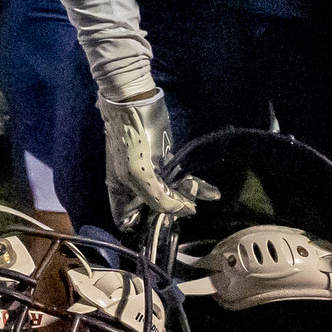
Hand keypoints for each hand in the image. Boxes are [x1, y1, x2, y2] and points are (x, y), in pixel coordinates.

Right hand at [97, 90, 216, 228]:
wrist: (134, 103)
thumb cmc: (130, 141)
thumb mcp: (139, 174)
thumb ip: (159, 199)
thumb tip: (185, 210)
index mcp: (121, 193)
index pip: (128, 222)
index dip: (142, 228)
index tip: (162, 228)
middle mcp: (135, 188)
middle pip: (155, 211)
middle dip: (174, 212)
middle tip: (190, 208)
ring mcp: (151, 175)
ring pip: (172, 195)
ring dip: (190, 198)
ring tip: (209, 195)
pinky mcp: (165, 163)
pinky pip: (181, 180)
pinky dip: (195, 186)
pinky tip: (210, 190)